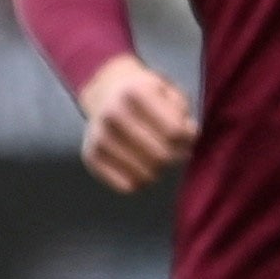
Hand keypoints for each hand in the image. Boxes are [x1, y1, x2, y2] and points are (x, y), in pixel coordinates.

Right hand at [75, 55, 196, 194]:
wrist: (106, 95)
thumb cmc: (146, 97)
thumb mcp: (169, 92)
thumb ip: (183, 113)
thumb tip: (188, 136)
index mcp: (134, 92)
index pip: (174, 131)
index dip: (188, 137)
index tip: (187, 133)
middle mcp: (112, 114)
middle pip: (161, 156)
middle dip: (176, 156)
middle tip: (178, 150)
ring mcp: (99, 137)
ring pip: (146, 174)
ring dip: (159, 170)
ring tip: (160, 156)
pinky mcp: (91, 157)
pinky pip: (127, 186)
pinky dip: (140, 180)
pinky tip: (142, 165)